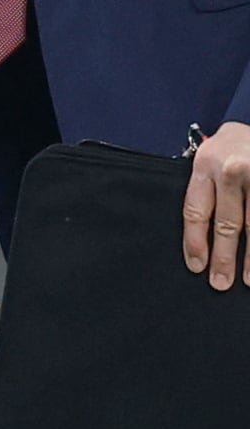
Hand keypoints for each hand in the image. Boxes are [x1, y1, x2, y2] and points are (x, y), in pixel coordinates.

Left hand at [189, 122, 249, 288]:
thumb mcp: (210, 158)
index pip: (196, 211)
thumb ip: (206, 190)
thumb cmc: (233, 145)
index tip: (197, 267)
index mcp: (205, 165)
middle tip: (221, 283)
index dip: (195, 242)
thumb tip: (201, 237)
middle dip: (225, 257)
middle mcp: (232, 170)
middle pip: (228, 223)